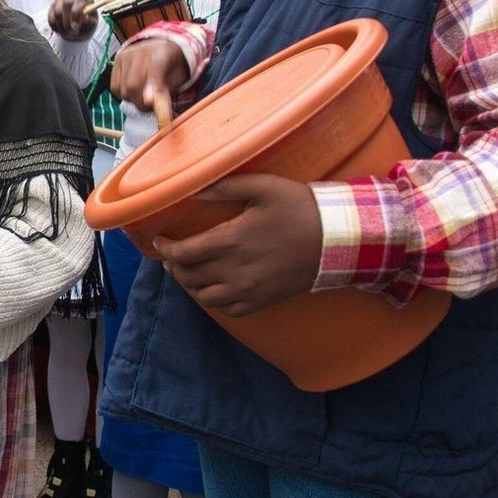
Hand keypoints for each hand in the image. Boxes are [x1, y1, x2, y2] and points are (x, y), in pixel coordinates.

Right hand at [48, 0, 97, 40]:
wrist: (77, 27)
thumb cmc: (86, 24)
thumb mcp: (92, 25)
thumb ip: (90, 23)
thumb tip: (85, 20)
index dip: (77, 12)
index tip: (76, 26)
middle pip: (67, 2)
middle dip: (68, 19)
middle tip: (71, 31)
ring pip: (57, 12)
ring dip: (62, 26)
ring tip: (68, 33)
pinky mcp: (52, 6)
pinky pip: (51, 18)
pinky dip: (56, 27)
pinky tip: (62, 30)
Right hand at [110, 37, 188, 119]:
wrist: (160, 49)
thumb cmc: (171, 67)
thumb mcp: (177, 80)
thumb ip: (166, 93)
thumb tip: (155, 107)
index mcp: (163, 52)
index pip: (157, 67)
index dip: (153, 85)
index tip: (150, 102)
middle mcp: (141, 51)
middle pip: (133, 85)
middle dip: (142, 104)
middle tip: (151, 108)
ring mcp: (126, 55)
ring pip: (124, 90)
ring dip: (134, 101)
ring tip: (145, 97)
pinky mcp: (116, 61)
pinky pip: (115, 88)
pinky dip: (125, 95)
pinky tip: (134, 91)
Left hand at [151, 174, 322, 316]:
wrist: (337, 240)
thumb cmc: (300, 208)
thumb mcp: (263, 187)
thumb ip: (224, 187)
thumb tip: (193, 190)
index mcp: (232, 240)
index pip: (183, 254)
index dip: (165, 249)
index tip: (159, 240)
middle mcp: (236, 271)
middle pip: (189, 277)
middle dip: (174, 266)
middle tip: (171, 255)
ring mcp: (250, 290)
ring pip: (204, 297)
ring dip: (190, 285)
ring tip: (188, 271)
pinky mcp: (263, 301)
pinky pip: (228, 310)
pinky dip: (213, 301)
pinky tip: (213, 287)